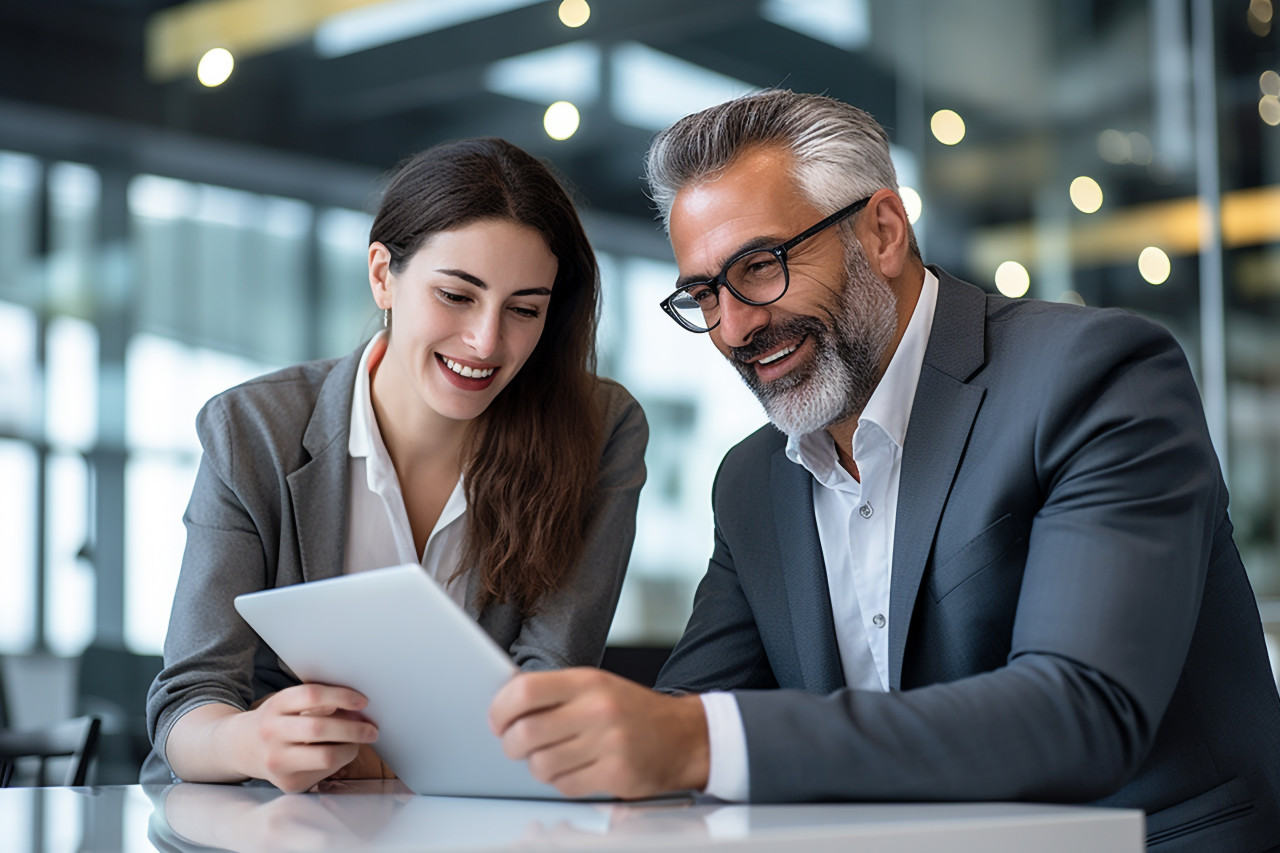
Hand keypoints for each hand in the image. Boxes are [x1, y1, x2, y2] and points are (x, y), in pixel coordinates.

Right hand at [227, 683, 378, 792]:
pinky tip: (340, 754)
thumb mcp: (289, 703)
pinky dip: (339, 762)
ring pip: (325, 756)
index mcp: (276, 705)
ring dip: (351, 748)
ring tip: (359, 742)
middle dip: (354, 729)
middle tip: (372, 729)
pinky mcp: (287, 783)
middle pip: (320, 728)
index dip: (341, 696)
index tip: (363, 701)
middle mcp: (272, 733)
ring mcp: (277, 761)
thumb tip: (356, 709)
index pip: (312, 696)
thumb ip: (316, 702)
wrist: (242, 747)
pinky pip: (324, 773)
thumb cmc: (277, 720)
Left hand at [488, 668, 708, 798]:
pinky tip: (575, 769)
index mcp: (588, 681)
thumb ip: (555, 692)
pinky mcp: (615, 775)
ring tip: (551, 756)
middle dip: (511, 744)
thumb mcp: (597, 685)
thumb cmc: (633, 711)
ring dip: (537, 765)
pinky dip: (561, 781)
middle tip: (516, 744)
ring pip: (540, 765)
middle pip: (525, 733)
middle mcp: (597, 710)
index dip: (500, 709)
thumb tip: (505, 703)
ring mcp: (608, 744)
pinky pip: (564, 785)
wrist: (685, 737)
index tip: (497, 720)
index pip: (525, 691)